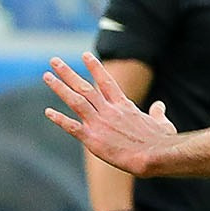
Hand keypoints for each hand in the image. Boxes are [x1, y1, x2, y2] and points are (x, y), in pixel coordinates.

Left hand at [45, 54, 177, 175]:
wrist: (156, 155)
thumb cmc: (161, 141)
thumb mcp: (161, 123)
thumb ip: (157, 112)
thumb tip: (160, 106)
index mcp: (124, 106)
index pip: (106, 82)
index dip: (94, 68)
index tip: (84, 55)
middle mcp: (109, 110)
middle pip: (85, 87)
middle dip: (68, 73)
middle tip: (54, 61)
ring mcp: (100, 124)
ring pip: (76, 101)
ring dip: (60, 88)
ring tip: (47, 76)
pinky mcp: (94, 140)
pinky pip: (72, 127)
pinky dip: (59, 119)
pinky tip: (48, 112)